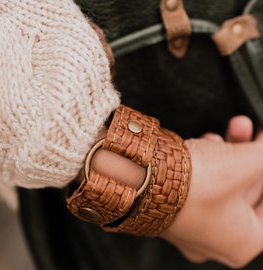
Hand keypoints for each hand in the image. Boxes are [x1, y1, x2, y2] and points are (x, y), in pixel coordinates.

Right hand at [162, 116, 262, 267]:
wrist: (135, 177)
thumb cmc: (192, 183)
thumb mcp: (245, 163)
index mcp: (242, 243)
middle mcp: (215, 241)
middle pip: (246, 193)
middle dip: (249, 158)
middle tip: (248, 132)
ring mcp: (189, 227)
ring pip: (220, 187)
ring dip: (227, 156)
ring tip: (226, 133)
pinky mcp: (170, 211)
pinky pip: (198, 188)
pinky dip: (205, 166)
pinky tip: (206, 144)